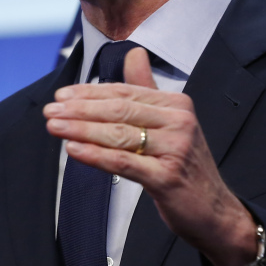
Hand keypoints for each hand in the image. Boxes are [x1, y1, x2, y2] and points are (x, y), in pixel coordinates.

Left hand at [43, 47, 259, 265]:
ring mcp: (175, 149)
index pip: (125, 92)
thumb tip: (134, 54)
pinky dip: (95, 155)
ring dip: (80, 129)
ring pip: (118, 134)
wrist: (215, 211)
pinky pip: (123, 162)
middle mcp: (179, 121)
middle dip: (79, 109)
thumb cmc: (185, 167)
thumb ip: (148, 89)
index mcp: (176, 104)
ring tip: (54, 127)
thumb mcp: (170, 123)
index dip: (90, 93)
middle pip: (119, 110)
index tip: (62, 96)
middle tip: (50, 110)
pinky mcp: (167, 177)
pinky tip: (73, 149)